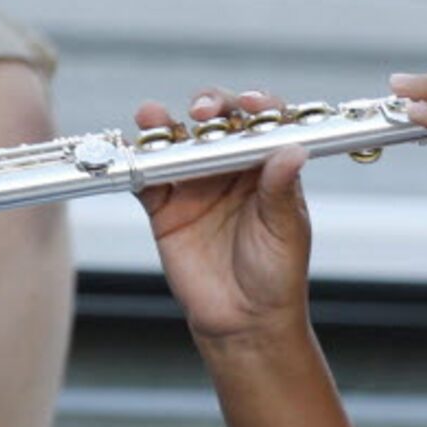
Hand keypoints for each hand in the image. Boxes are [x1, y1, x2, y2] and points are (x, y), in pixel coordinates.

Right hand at [133, 88, 312, 346]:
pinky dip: (136, 159)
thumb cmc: (277, 276)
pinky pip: (146, 174)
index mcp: (268, 169)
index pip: (262, 124)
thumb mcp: (286, 232)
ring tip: (154, 119)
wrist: (244, 321)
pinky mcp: (165, 206)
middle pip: (216, 121)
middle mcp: (232, 169)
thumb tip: (293, 151)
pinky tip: (133, 149)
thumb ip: (281, 191)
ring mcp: (196, 184)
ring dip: (164, 124)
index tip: (250, 105)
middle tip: (201, 112)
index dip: (256, 107)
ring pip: (177, 141)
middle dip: (207, 106)